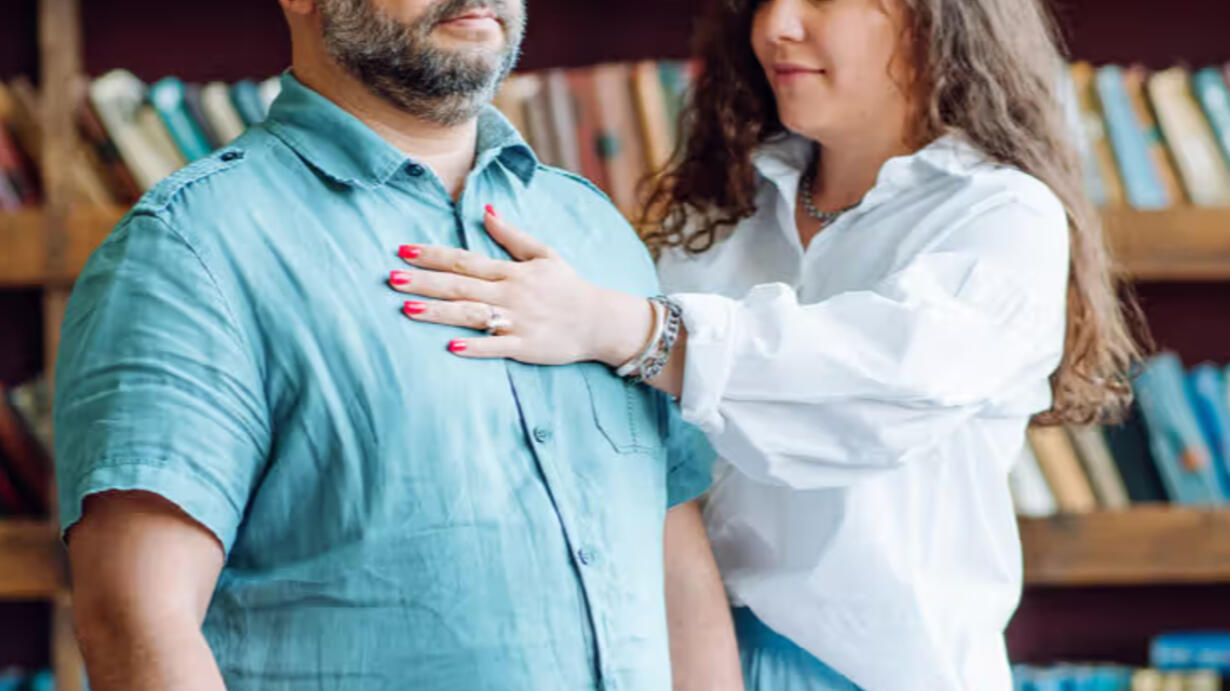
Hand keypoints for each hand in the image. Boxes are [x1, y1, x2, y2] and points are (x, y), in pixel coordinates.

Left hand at [388, 206, 653, 366]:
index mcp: (511, 271)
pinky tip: (451, 346)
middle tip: (391, 278)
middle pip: (460, 286)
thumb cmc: (569, 287)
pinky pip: (497, 347)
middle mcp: (510, 294)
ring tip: (407, 308)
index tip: (403, 250)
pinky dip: (476, 346)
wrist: (601, 321)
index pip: (464, 261)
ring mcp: (517, 321)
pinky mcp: (525, 347)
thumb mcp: (544, 255)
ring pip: (471, 315)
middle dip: (424, 282)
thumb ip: (512, 235)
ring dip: (439, 312)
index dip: (433, 255)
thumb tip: (484, 211)